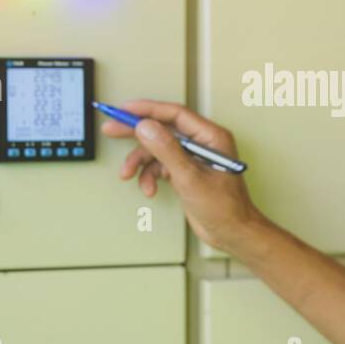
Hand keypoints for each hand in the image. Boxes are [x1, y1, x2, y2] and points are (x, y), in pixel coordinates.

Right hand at [101, 99, 264, 252]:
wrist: (232, 233)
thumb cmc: (225, 208)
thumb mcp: (190, 178)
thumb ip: (167, 150)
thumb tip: (147, 127)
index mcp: (210, 136)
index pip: (175, 113)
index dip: (148, 110)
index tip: (125, 110)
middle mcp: (202, 143)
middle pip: (162, 128)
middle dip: (136, 132)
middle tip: (112, 129)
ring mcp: (193, 158)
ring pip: (157, 150)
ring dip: (141, 162)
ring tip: (128, 174)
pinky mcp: (186, 172)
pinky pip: (160, 165)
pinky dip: (150, 176)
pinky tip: (149, 188)